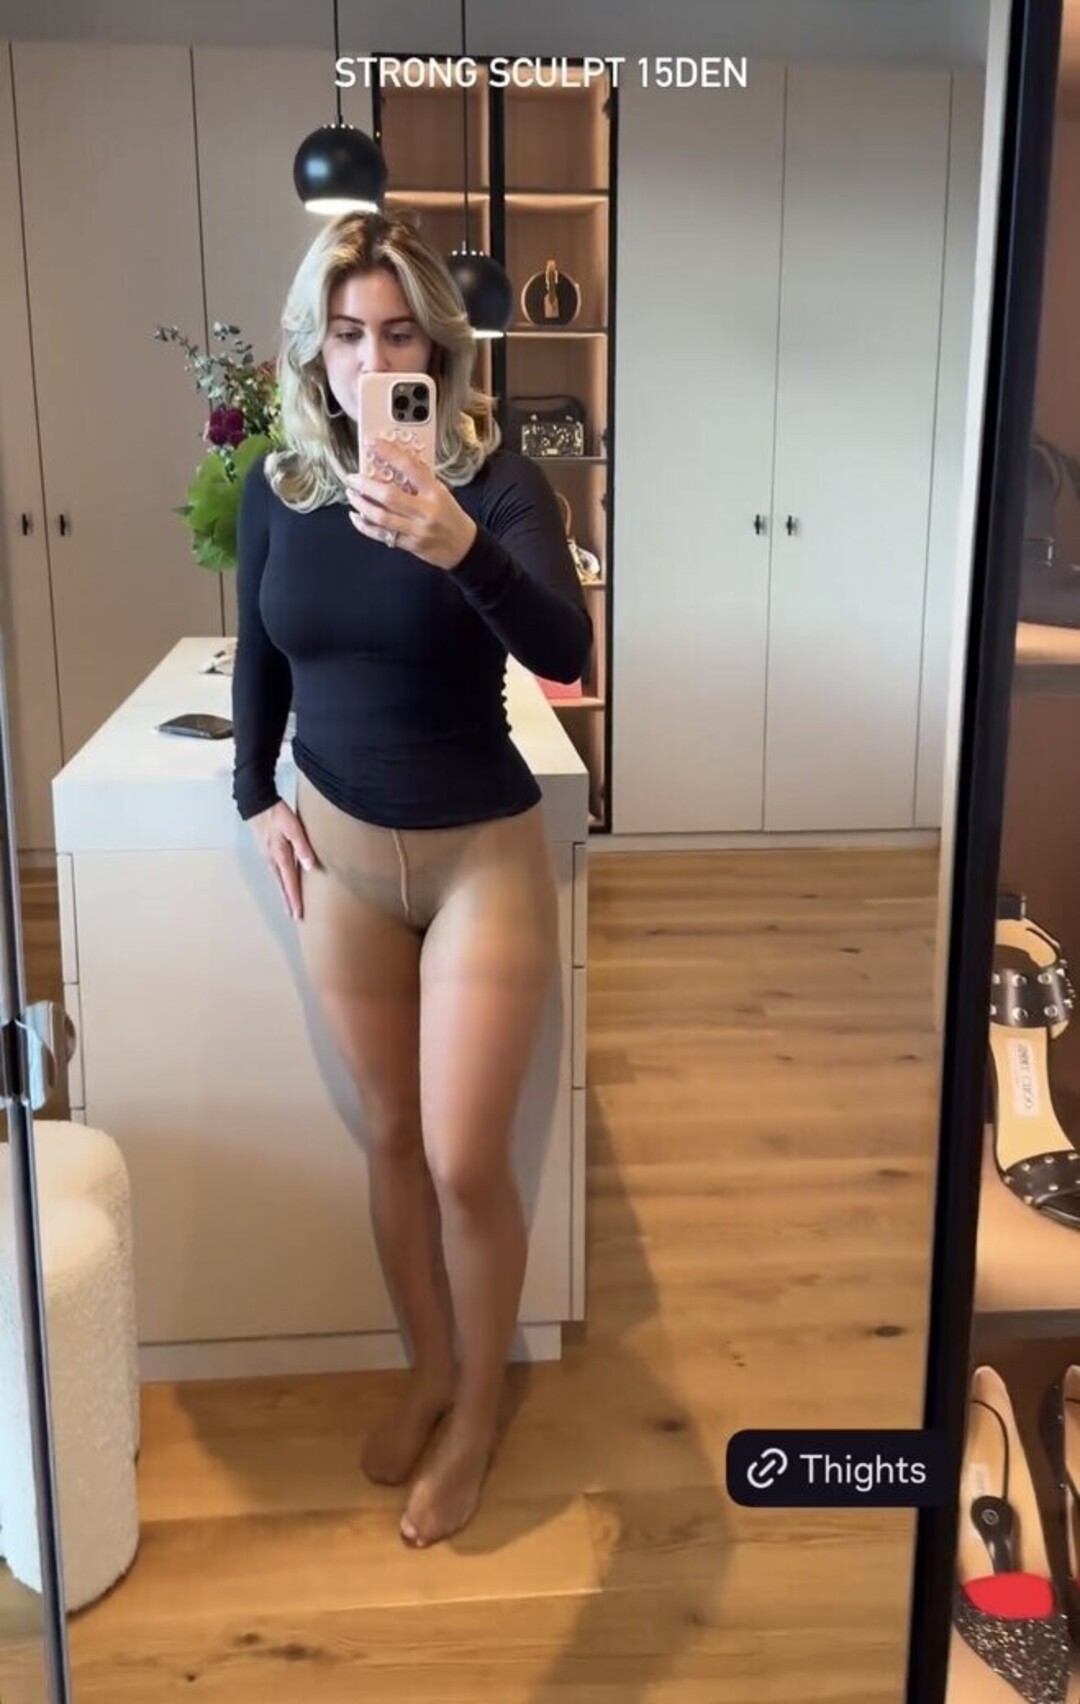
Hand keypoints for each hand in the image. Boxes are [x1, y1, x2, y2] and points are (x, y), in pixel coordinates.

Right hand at [247, 799, 318, 921]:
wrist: (257, 803)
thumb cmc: (277, 813)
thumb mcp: (293, 827)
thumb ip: (302, 846)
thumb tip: (311, 866)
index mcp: (280, 856)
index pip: (290, 883)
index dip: (295, 900)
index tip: (298, 915)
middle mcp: (273, 860)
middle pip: (282, 886)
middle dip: (288, 902)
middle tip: (295, 917)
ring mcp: (268, 856)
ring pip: (278, 880)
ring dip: (284, 894)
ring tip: (290, 906)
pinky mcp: (268, 851)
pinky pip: (276, 872)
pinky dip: (281, 883)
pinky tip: (284, 884)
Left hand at [344, 436, 477, 570]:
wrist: (464, 547)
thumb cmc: (451, 516)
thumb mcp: (442, 492)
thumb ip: (420, 481)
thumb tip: (392, 465)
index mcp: (435, 492)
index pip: (410, 467)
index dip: (389, 454)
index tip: (373, 445)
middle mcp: (426, 511)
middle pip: (389, 496)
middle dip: (366, 485)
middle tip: (352, 478)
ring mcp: (417, 530)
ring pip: (382, 517)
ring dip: (362, 505)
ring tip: (352, 495)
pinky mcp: (410, 545)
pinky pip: (383, 535)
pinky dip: (365, 526)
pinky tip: (357, 517)